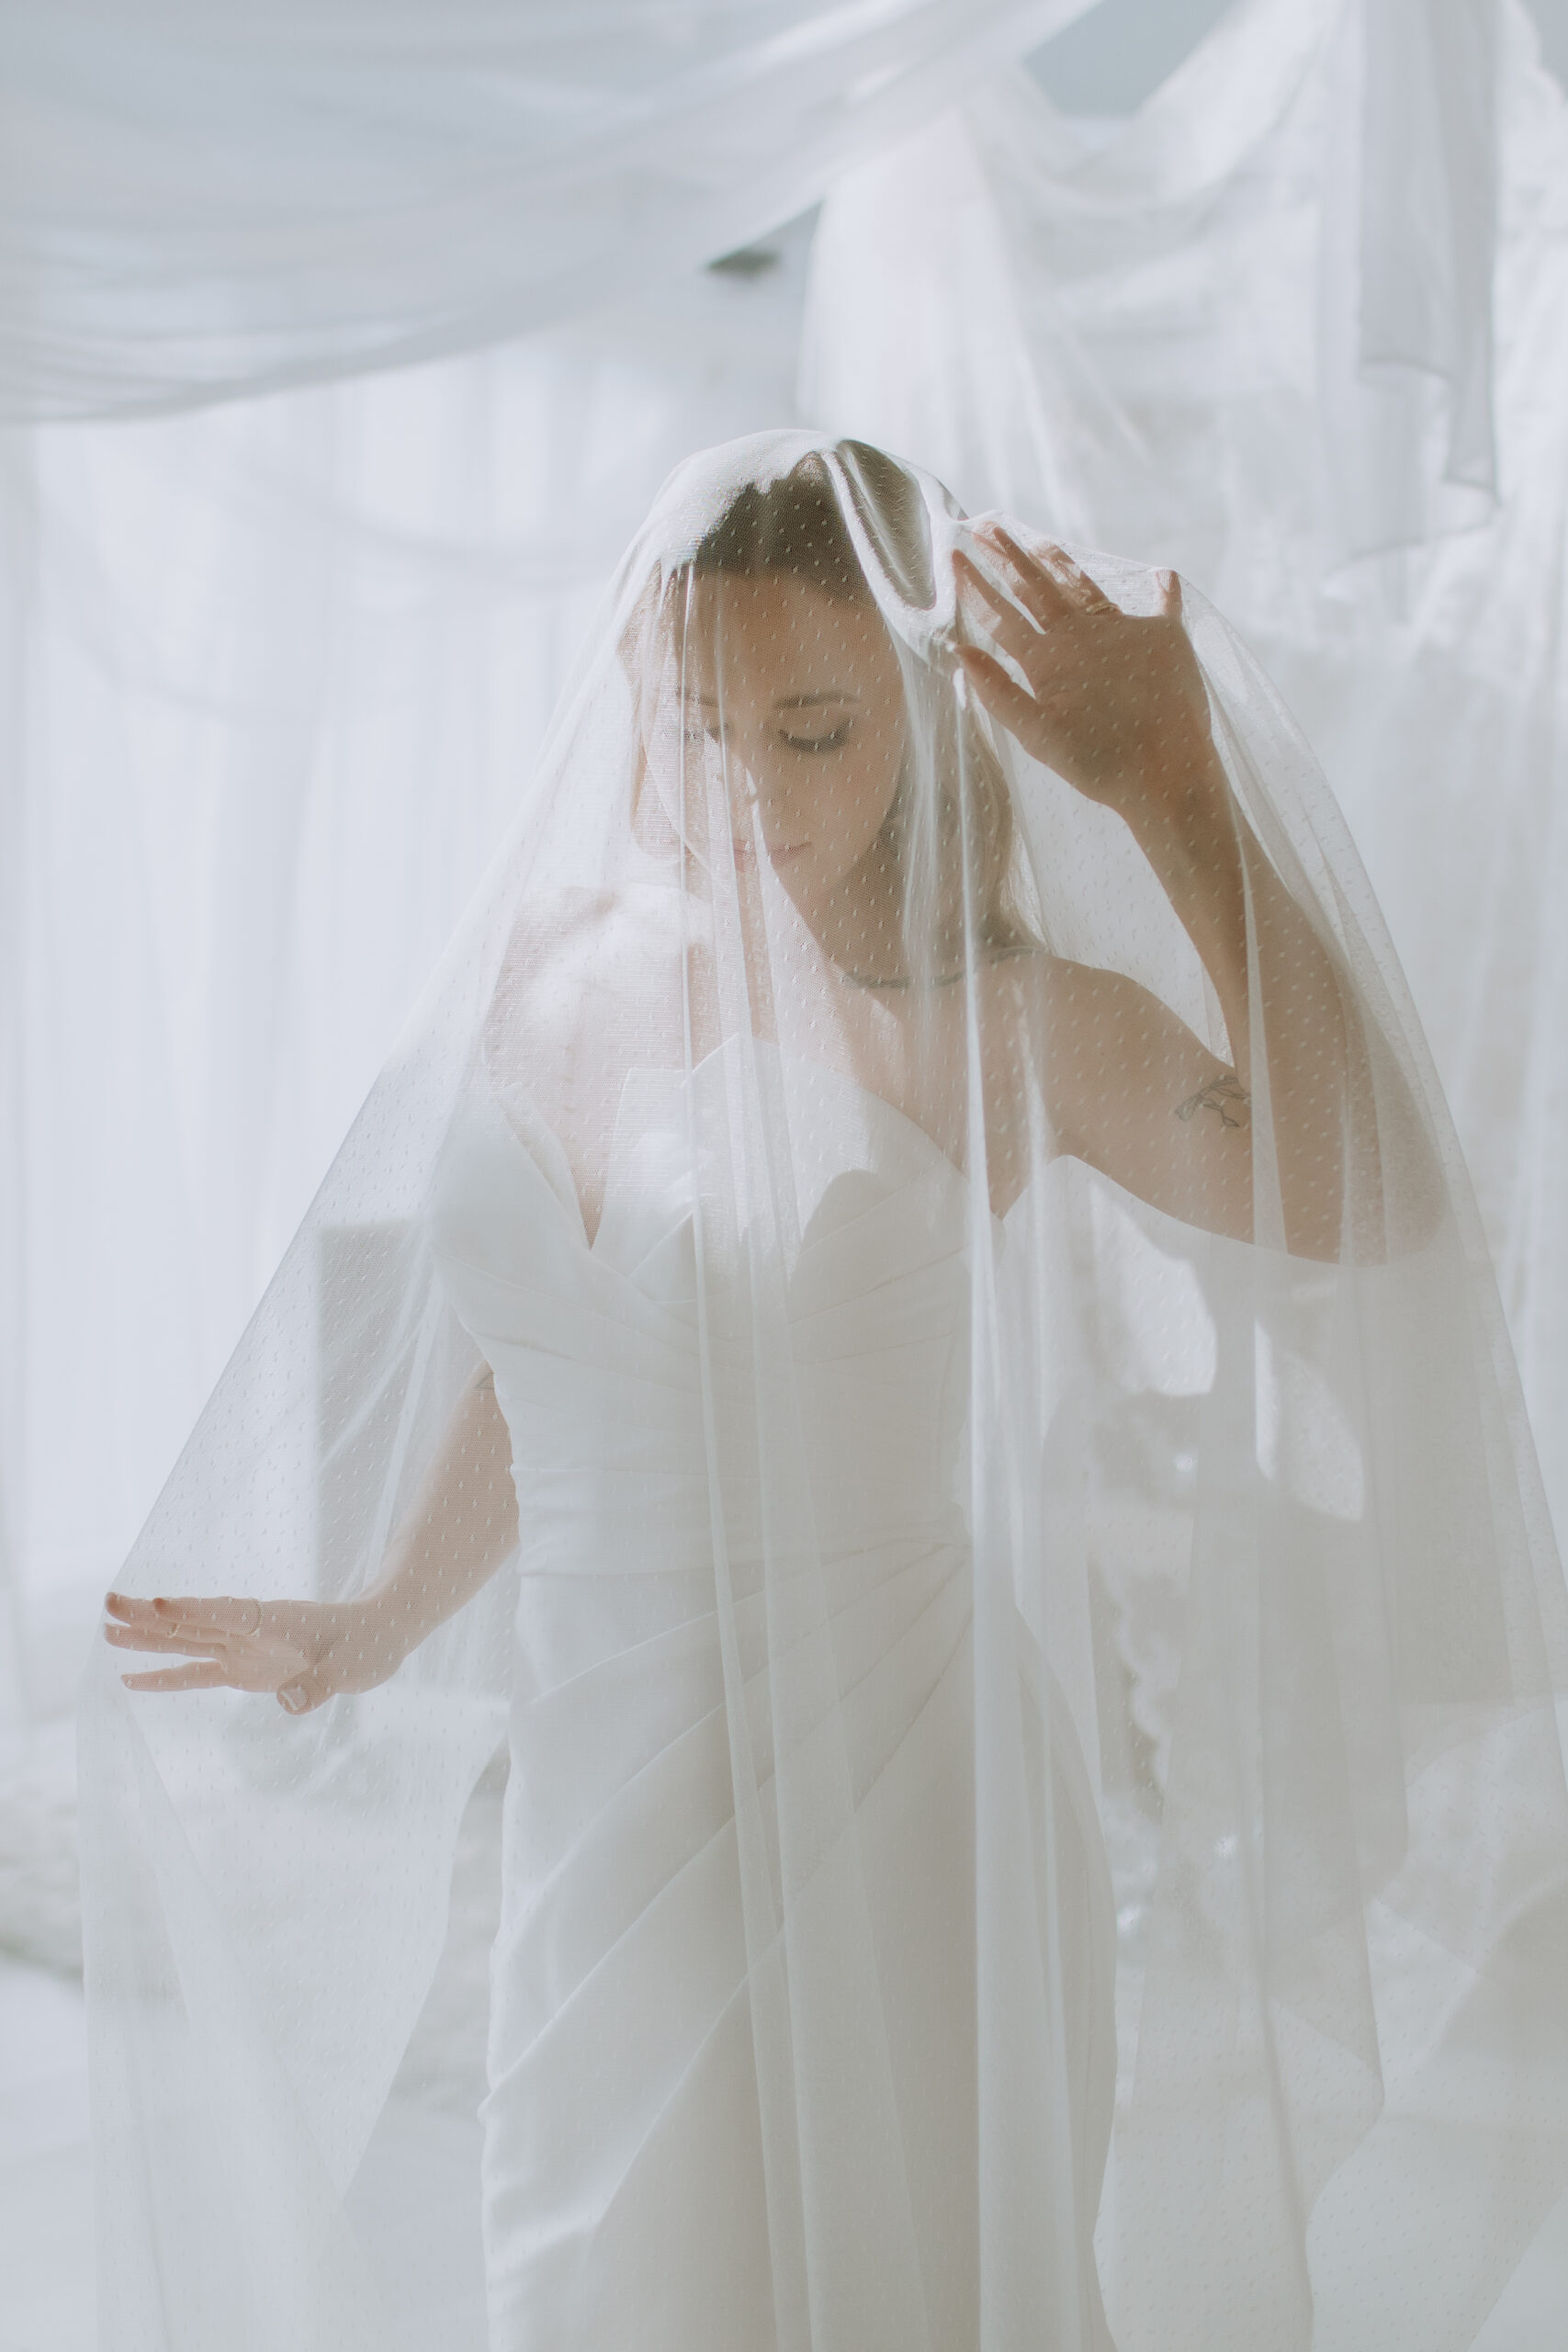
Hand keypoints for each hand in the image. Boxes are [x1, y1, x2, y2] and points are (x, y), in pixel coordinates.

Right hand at [103, 1589, 403, 1714]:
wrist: (377, 1635)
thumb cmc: (368, 1644)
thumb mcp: (352, 1667)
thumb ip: (319, 1684)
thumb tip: (290, 1702)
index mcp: (276, 1620)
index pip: (228, 1613)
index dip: (194, 1610)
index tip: (157, 1603)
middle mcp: (252, 1629)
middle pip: (194, 1621)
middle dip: (151, 1614)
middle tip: (108, 1603)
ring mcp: (244, 1648)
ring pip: (187, 1641)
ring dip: (148, 1638)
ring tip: (106, 1632)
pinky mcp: (243, 1668)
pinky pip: (198, 1672)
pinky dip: (166, 1676)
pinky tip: (133, 1681)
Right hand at [954, 525, 1217, 828]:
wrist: (1168, 773)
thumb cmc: (1099, 765)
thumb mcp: (1037, 739)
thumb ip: (999, 694)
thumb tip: (961, 652)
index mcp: (1050, 659)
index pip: (1003, 616)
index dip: (975, 585)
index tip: (953, 556)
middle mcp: (1084, 634)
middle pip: (1038, 587)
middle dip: (1009, 555)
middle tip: (986, 526)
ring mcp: (1125, 631)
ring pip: (1084, 586)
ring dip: (1059, 562)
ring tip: (1041, 541)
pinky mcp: (1166, 638)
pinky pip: (1164, 605)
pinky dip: (1162, 590)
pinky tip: (1162, 572)